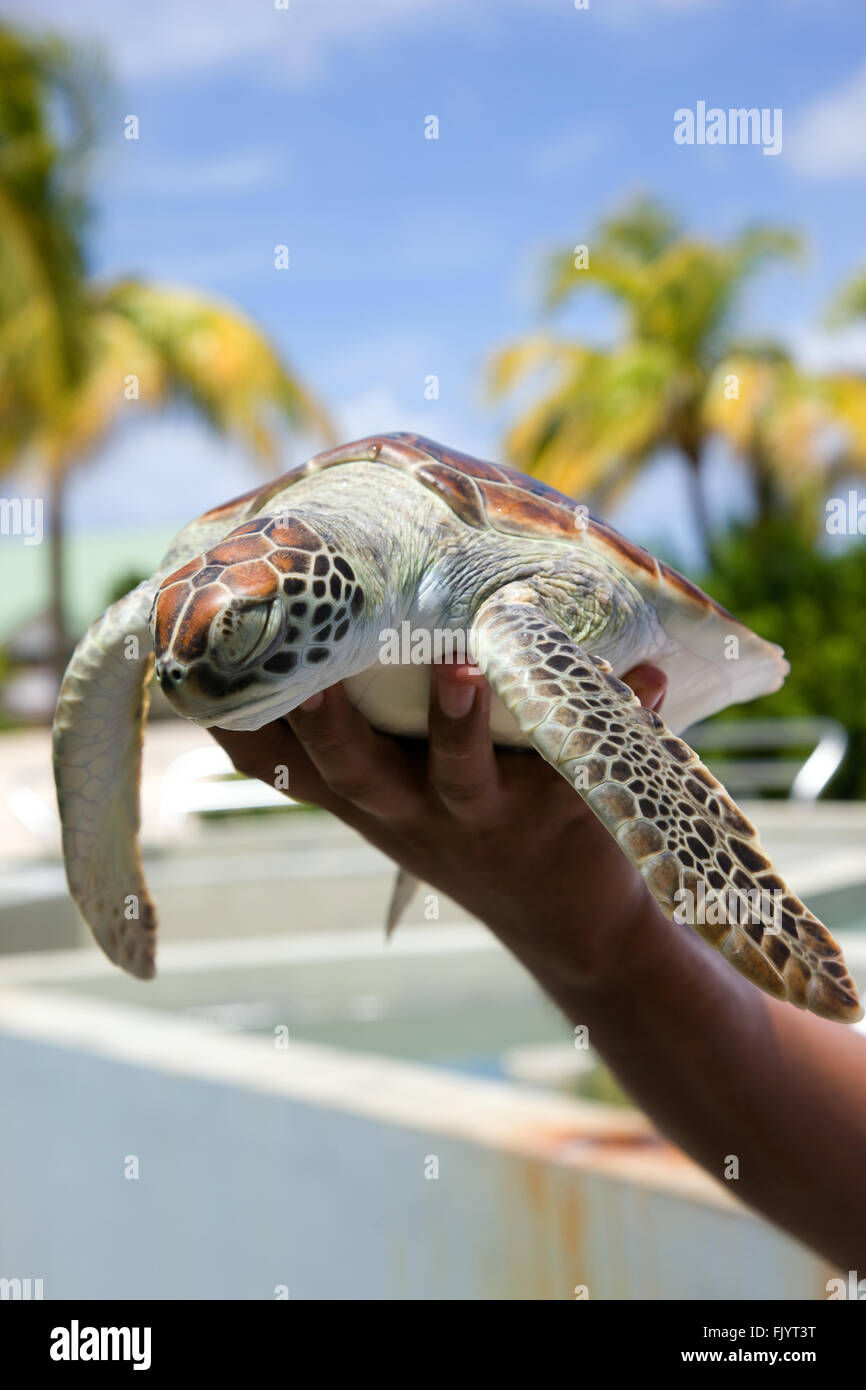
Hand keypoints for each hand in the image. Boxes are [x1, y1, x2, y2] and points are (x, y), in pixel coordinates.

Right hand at [209, 662, 668, 991]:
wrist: (568, 923)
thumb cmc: (465, 831)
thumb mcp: (394, 798)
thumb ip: (349, 740)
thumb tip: (300, 639)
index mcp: (370, 799)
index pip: (284, 766)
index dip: (239, 722)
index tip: (197, 666)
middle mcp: (414, 811)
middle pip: (352, 774)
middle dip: (325, 725)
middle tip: (307, 675)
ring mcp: (486, 818)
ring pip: (457, 776)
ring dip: (455, 723)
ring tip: (457, 668)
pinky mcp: (560, 815)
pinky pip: (586, 763)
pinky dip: (619, 711)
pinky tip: (644, 675)